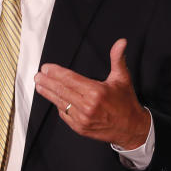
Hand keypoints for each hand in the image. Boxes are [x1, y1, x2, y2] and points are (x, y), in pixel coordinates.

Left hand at [33, 38, 150, 147]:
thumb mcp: (122, 78)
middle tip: (38, 76)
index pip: (70, 79)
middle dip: (48, 82)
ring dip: (48, 93)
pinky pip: (65, 115)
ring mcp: (83, 119)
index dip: (56, 73)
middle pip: (62, 91)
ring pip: (61, 103)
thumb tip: (121, 43)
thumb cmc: (126, 103)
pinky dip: (59, 106)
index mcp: (97, 92)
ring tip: (40, 86)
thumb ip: (117, 59)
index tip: (46, 68)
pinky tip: (55, 99)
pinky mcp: (80, 128)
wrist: (132, 128)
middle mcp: (88, 106)